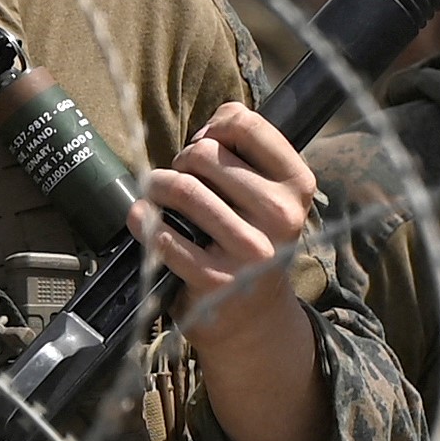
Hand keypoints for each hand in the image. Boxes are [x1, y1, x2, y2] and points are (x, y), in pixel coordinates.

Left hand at [143, 105, 327, 440]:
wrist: (254, 316)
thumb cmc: (252, 239)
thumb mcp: (269, 194)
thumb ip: (248, 149)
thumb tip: (208, 127)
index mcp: (298, 186)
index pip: (244, 124)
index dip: (213, 125)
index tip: (206, 142)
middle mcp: (281, 216)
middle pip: (205, 154)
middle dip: (181, 159)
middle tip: (178, 176)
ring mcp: (249, 250)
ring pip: (182, 188)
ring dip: (156, 185)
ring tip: (153, 192)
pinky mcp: (214, 278)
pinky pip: (163, 235)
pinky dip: (143, 222)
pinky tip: (142, 220)